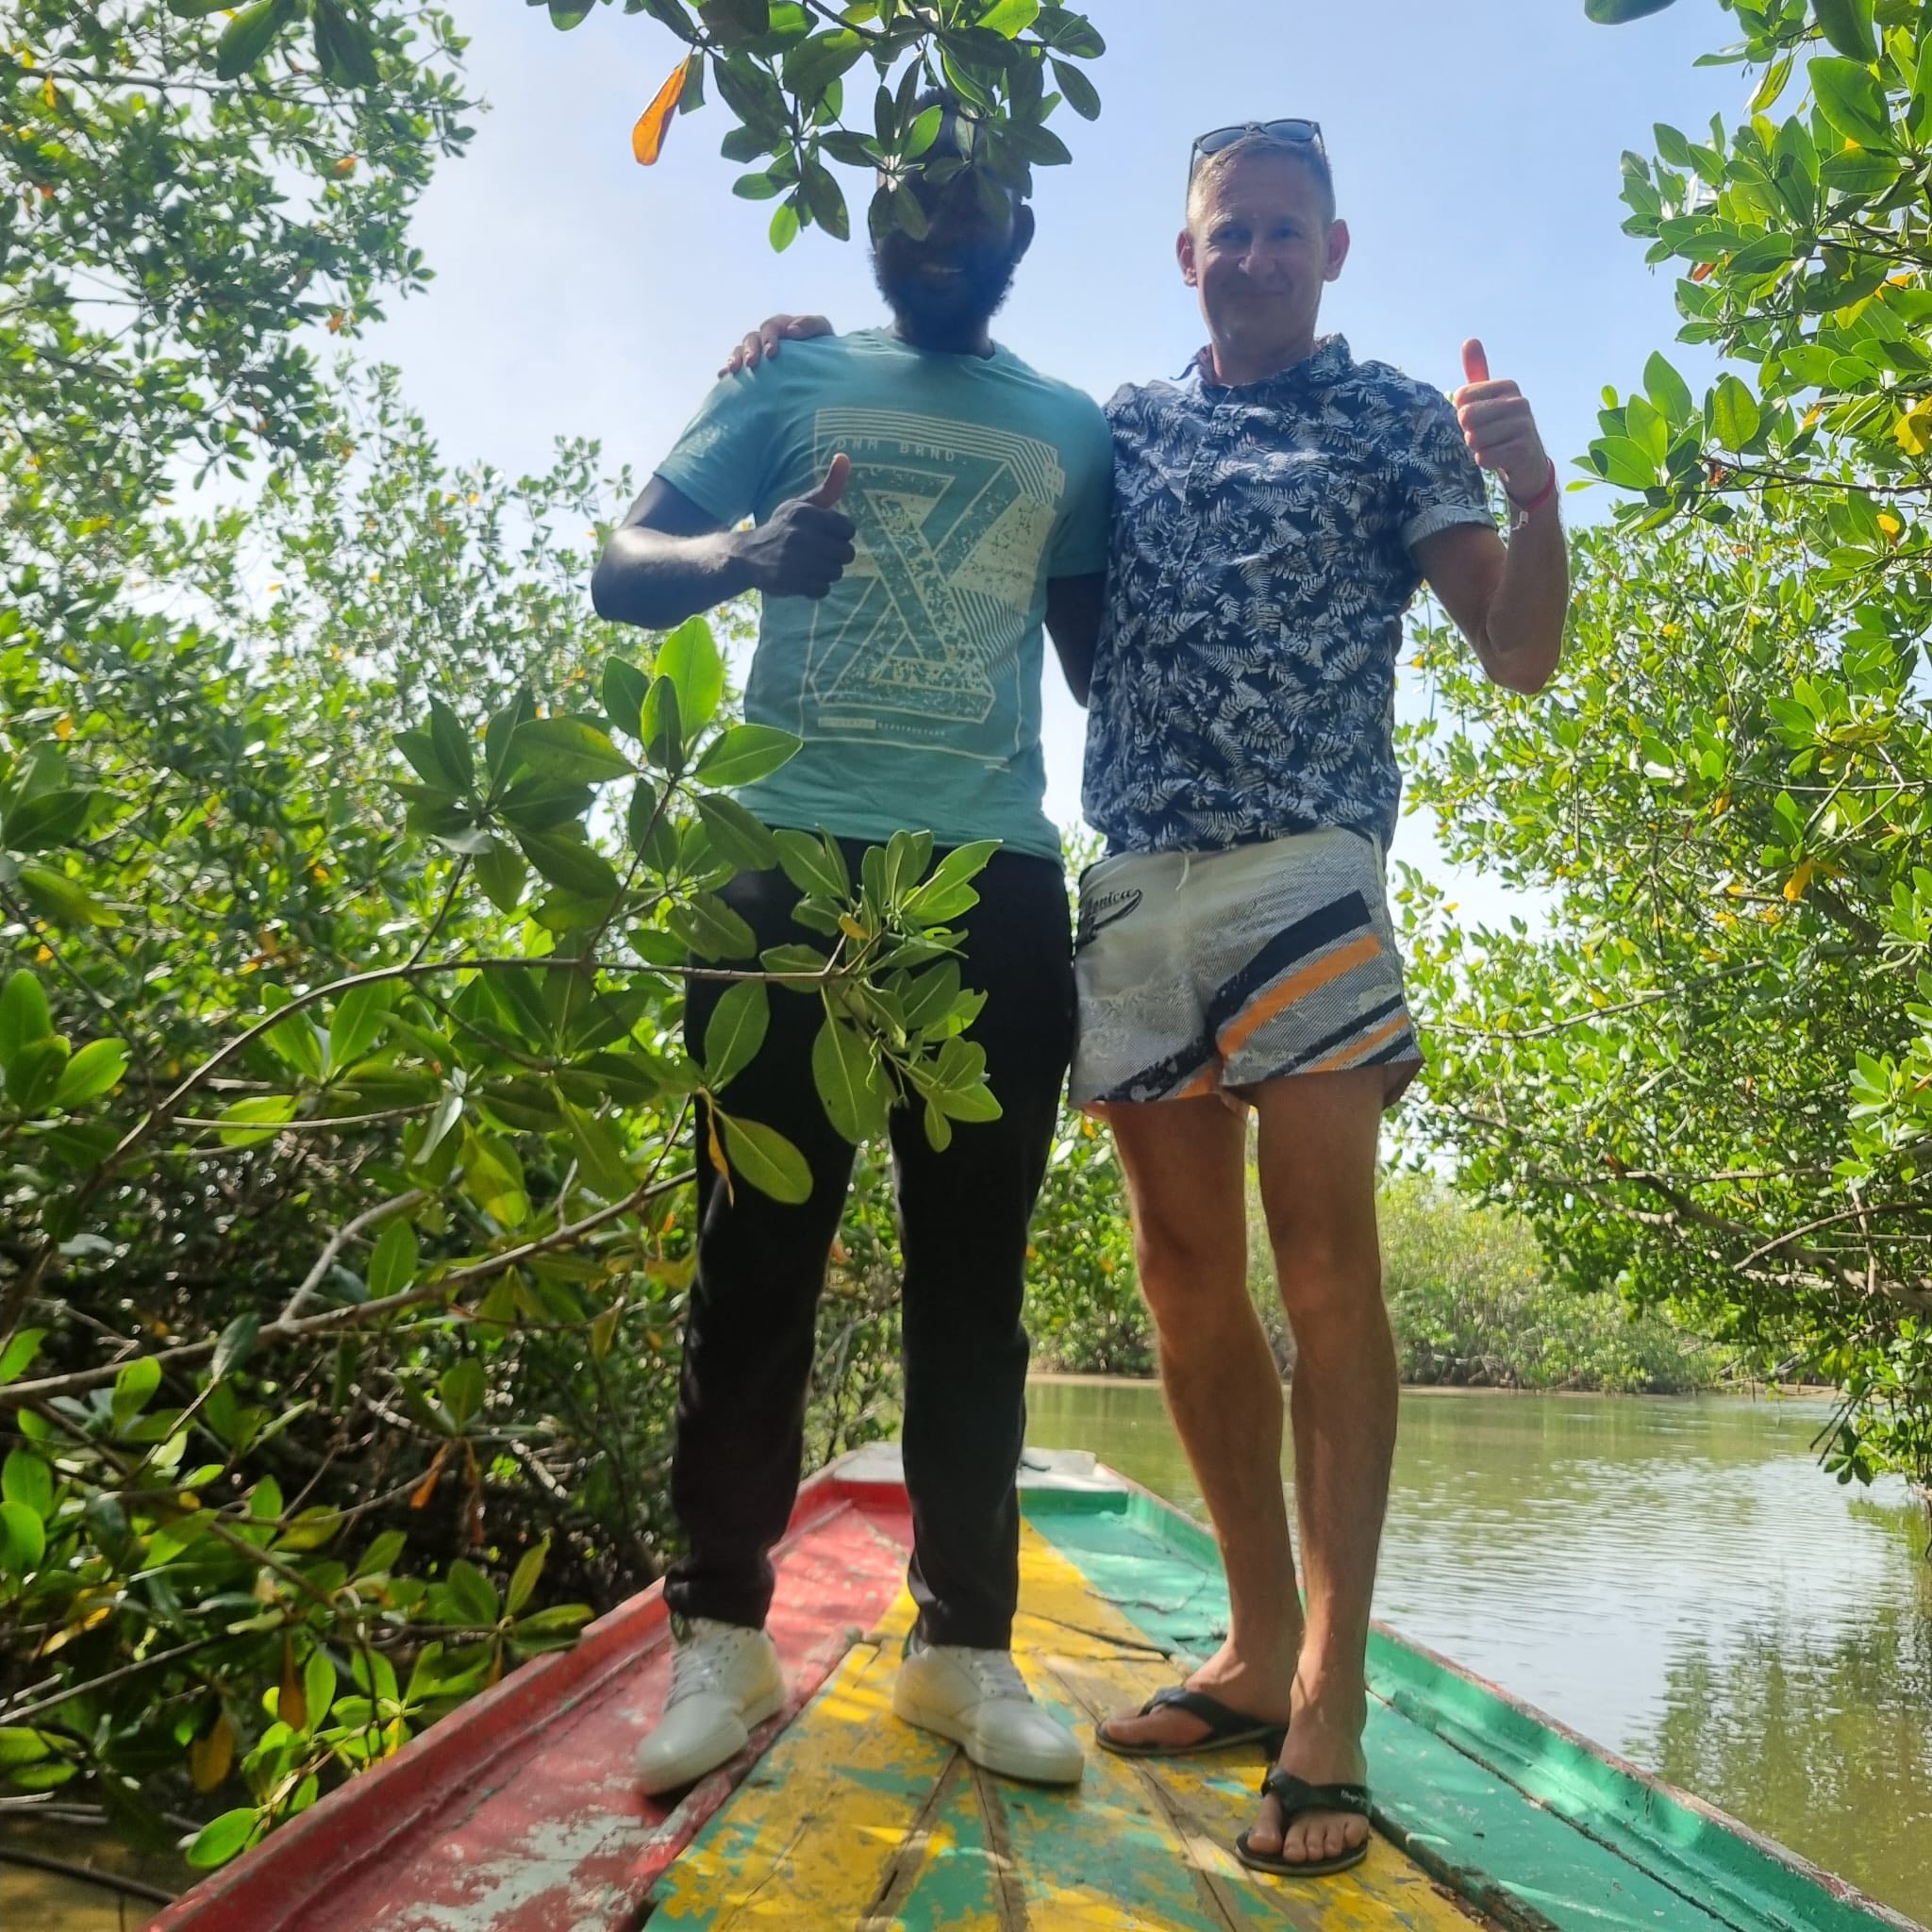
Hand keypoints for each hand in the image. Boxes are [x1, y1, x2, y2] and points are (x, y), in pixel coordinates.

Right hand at [719, 313, 834, 376]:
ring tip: (733, 370)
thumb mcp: (824, 333)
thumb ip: (811, 325)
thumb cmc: (828, 352)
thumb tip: (791, 331)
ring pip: (740, 351)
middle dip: (750, 349)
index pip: (771, 327)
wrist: (826, 376)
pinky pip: (736, 370)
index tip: (771, 353)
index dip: (769, 338)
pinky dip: (728, 373)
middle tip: (752, 364)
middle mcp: (766, 339)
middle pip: (752, 338)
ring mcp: (758, 355)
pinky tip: (723, 378)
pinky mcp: (753, 372)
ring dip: (735, 358)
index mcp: (782, 327)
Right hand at [733, 453, 854, 599]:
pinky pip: (823, 590)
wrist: (747, 556)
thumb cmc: (782, 528)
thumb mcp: (801, 505)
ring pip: (836, 572)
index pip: (847, 529)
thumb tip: (845, 457)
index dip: (841, 535)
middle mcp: (801, 536)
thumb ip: (828, 488)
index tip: (829, 536)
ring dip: (828, 572)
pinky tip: (805, 579)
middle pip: (846, 553)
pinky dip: (817, 587)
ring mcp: (796, 561)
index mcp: (805, 514)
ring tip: (812, 566)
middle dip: (837, 555)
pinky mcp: (791, 582)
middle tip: (822, 554)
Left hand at [1453, 339, 1550, 503]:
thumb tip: (1470, 340)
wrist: (1527, 465)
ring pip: (1473, 439)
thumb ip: (1478, 372)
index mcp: (1507, 386)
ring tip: (1493, 447)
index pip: (1461, 398)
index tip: (1480, 420)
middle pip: (1465, 417)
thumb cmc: (1500, 429)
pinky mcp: (1522, 449)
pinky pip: (1484, 457)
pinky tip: (1499, 459)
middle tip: (1485, 436)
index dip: (1462, 415)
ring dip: (1477, 449)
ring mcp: (1523, 425)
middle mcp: (1518, 402)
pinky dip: (1485, 462)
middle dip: (1468, 432)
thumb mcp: (1487, 399)